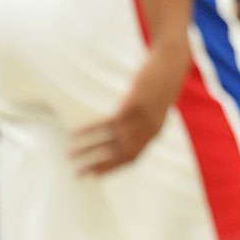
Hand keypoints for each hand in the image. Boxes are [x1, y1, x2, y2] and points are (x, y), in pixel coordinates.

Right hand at [71, 46, 188, 176]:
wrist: (170, 63)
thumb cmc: (161, 82)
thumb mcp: (155, 104)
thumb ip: (145, 117)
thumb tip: (128, 123)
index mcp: (155, 131)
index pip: (133, 157)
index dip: (114, 167)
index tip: (96, 176)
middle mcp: (149, 130)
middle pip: (120, 155)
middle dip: (98, 165)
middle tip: (78, 174)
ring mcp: (141, 119)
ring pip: (111, 142)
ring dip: (88, 150)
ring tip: (69, 154)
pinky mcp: (132, 107)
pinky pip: (106, 124)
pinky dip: (89, 131)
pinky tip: (74, 134)